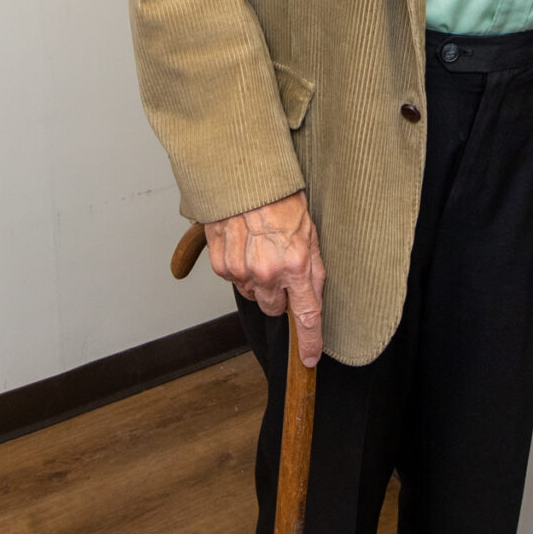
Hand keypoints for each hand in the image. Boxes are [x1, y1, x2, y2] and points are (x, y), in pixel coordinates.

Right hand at [207, 192, 325, 366]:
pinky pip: (231, 279)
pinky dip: (237, 267)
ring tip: (260, 247)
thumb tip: (312, 301)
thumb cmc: (281, 199)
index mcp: (296, 265)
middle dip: (278, 295)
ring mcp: (241, 269)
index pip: (307, 316)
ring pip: (251, 294)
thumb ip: (312, 271)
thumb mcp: (310, 233)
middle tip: (279, 266)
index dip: (310, 341)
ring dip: (257, 279)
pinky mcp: (220, 263)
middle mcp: (268, 272)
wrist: (246, 176)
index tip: (310, 357)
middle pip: (274, 308)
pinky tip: (243, 244)